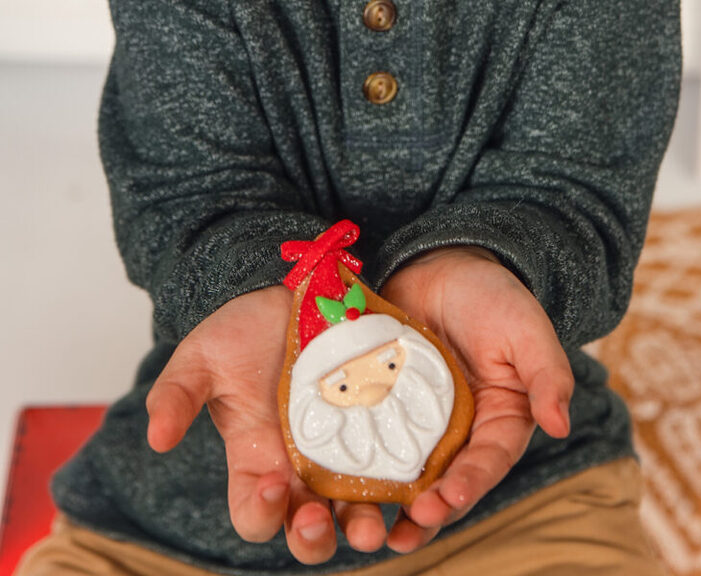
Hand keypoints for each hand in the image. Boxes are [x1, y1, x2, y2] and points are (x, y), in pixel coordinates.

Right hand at [145, 287, 389, 563]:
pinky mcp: (380, 425)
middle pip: (308, 530)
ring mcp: (342, 451)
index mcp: (254, 463)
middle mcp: (300, 470)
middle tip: (323, 522)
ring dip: (365, 526)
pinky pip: (394, 465)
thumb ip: (176, 395)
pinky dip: (403, 483)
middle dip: (316, 539)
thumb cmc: (242, 329)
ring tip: (375, 524)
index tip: (274, 483)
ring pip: (356, 511)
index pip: (255, 514)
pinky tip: (414, 483)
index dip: (262, 513)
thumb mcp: (202, 357)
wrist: (293, 290)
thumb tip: (157, 439)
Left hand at [380, 247, 572, 551]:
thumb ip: (547, 374)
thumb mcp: (526, 329)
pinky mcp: (378, 403)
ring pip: (401, 472)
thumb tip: (560, 423)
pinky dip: (351, 461)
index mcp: (496, 423)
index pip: (486, 462)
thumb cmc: (493, 297)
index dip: (469, 482)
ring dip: (385, 502)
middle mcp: (455, 433)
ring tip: (368, 527)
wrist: (442, 263)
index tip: (449, 497)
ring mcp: (413, 421)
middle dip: (427, 511)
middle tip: (408, 525)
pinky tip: (331, 480)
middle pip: (442, 483)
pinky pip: (364, 435)